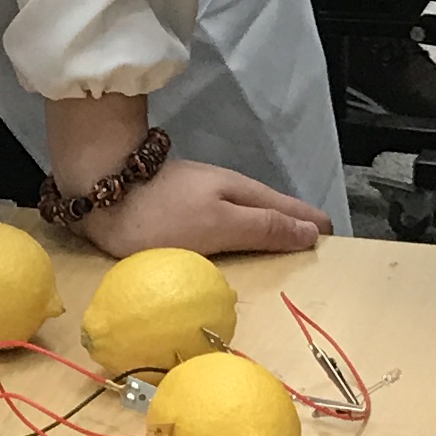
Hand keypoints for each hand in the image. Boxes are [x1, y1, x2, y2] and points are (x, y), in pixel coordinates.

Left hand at [86, 160, 332, 258]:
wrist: (102, 190)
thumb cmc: (164, 214)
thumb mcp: (219, 224)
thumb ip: (263, 228)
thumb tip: (310, 230)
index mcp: (241, 192)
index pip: (288, 209)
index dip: (310, 223)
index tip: (333, 238)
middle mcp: (225, 189)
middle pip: (269, 207)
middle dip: (294, 223)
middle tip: (316, 243)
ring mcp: (201, 195)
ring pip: (246, 211)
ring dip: (268, 226)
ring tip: (284, 246)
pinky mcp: (178, 206)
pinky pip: (223, 219)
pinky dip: (240, 230)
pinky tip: (235, 242)